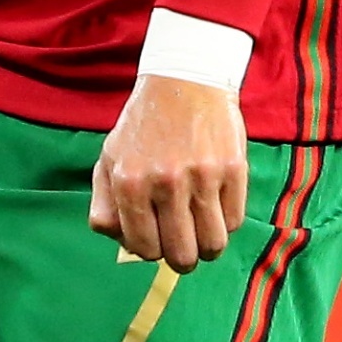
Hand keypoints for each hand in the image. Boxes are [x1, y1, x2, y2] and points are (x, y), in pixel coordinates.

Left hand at [89, 73, 245, 269]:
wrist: (184, 82)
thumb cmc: (143, 127)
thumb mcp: (109, 160)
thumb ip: (106, 206)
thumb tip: (123, 245)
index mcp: (129, 183)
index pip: (142, 248)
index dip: (149, 252)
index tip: (155, 241)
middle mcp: (165, 183)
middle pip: (180, 255)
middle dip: (181, 260)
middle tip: (182, 248)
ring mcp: (203, 177)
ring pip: (212, 245)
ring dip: (206, 248)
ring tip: (201, 234)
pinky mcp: (234, 170)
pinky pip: (235, 221)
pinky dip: (225, 224)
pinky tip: (215, 209)